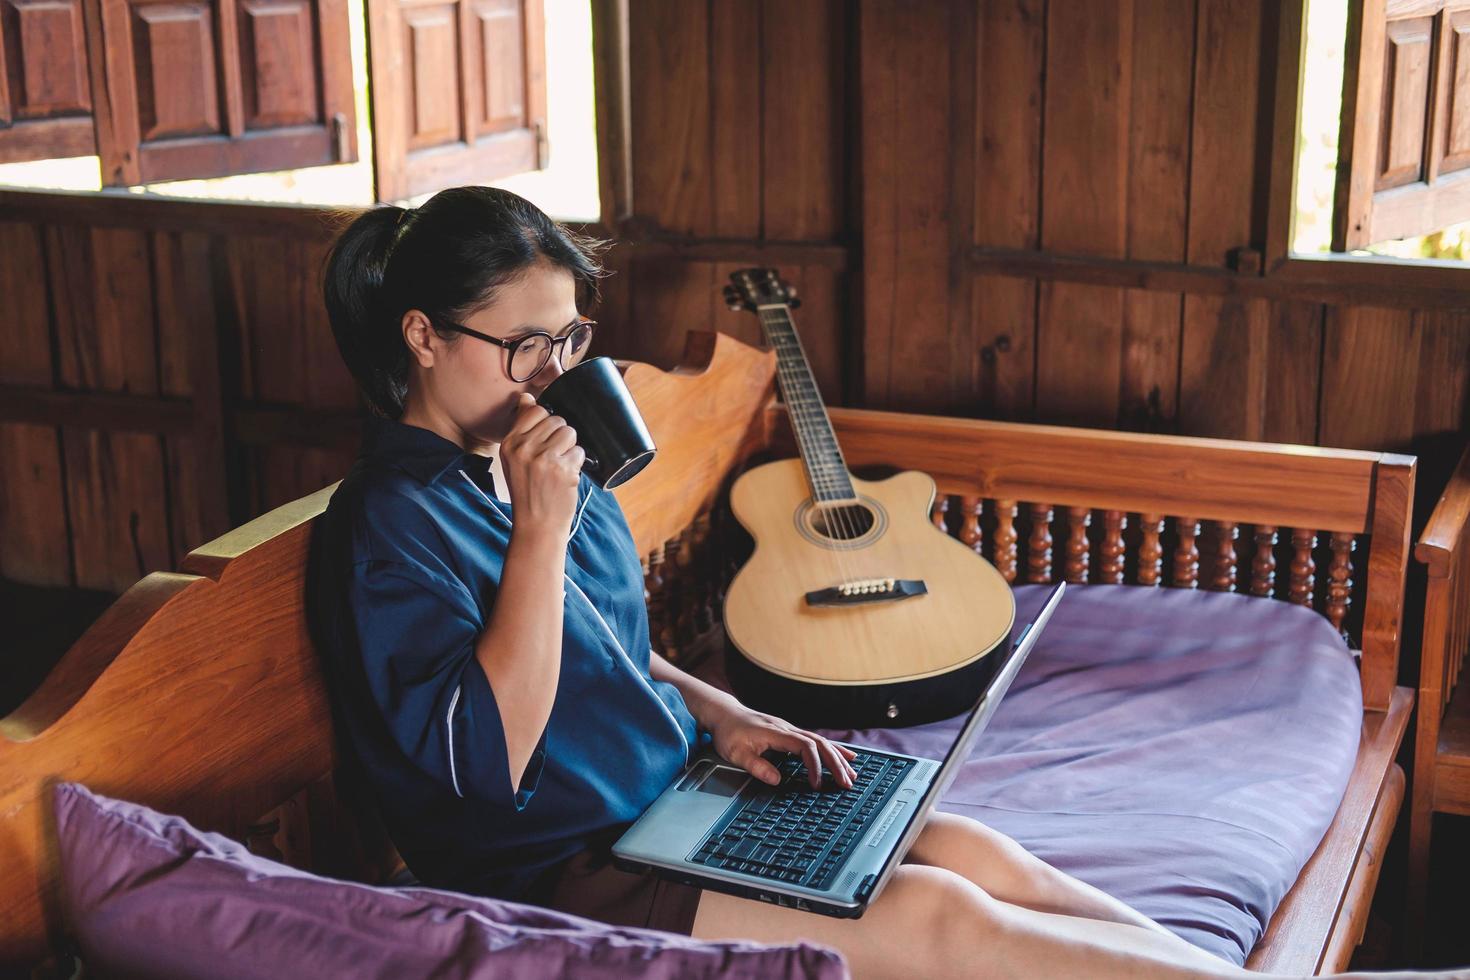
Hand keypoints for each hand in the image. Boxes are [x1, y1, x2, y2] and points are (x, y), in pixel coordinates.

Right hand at [499, 392, 583, 538]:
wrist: (536, 526)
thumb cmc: (528, 492)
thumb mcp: (513, 460)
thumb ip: (521, 429)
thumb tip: (527, 399)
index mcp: (510, 443)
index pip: (535, 410)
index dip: (546, 423)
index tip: (545, 440)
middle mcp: (524, 448)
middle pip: (556, 420)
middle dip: (560, 437)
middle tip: (553, 459)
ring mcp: (544, 458)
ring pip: (570, 432)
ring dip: (570, 448)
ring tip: (560, 466)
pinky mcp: (563, 469)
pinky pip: (579, 451)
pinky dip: (578, 463)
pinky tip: (566, 476)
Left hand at [703, 698, 857, 789]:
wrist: (725, 714)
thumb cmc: (729, 733)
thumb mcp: (735, 752)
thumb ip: (756, 765)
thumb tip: (776, 780)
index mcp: (776, 733)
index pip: (804, 746)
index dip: (814, 765)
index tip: (817, 784)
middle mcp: (787, 729)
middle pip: (819, 743)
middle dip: (835, 764)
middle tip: (846, 783)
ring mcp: (790, 730)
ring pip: (821, 741)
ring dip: (838, 758)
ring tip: (852, 775)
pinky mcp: (790, 733)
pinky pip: (816, 740)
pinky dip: (833, 750)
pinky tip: (845, 756)